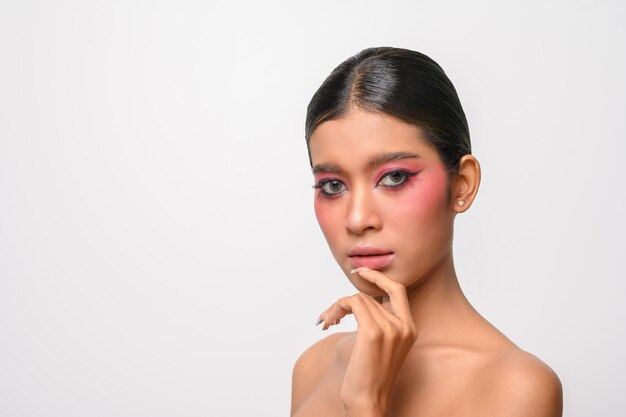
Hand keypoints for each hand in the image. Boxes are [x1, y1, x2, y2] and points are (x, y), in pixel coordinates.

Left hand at [316, 267, 417, 415]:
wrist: (368, 402)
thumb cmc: (369, 377)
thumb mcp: (381, 345)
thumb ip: (379, 321)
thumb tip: (362, 299)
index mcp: (410, 328)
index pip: (398, 289)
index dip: (379, 277)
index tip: (361, 272)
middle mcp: (404, 326)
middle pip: (370, 296)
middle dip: (346, 302)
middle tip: (329, 316)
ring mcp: (390, 328)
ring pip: (358, 299)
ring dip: (337, 307)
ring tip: (327, 322)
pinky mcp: (372, 332)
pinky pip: (353, 303)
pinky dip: (337, 307)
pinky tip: (329, 321)